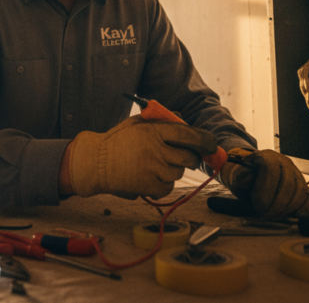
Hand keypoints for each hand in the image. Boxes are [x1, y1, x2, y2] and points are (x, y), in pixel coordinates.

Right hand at [66, 116, 216, 198]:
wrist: (96, 163)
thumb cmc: (119, 141)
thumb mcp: (138, 123)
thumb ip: (162, 121)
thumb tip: (185, 121)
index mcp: (155, 131)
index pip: (190, 135)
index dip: (206, 141)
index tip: (211, 144)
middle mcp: (157, 150)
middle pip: (190, 157)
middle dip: (190, 157)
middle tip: (182, 155)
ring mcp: (154, 170)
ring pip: (179, 172)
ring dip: (173, 169)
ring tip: (156, 164)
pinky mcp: (150, 187)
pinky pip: (169, 187)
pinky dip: (164, 183)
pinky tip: (151, 176)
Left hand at [220, 148, 308, 217]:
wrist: (250, 176)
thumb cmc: (243, 177)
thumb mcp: (235, 176)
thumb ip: (240, 177)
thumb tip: (250, 179)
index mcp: (266, 157)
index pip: (271, 169)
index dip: (265, 190)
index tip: (258, 206)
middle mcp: (284, 163)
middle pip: (288, 183)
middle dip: (277, 204)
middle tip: (265, 215)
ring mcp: (296, 174)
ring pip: (300, 192)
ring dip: (287, 209)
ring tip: (274, 216)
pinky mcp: (304, 187)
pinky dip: (300, 210)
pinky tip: (287, 215)